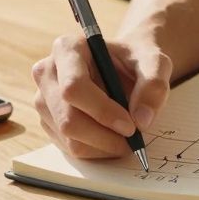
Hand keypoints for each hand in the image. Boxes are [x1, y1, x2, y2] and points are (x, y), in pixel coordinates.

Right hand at [31, 33, 171, 158]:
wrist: (127, 64)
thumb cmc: (137, 58)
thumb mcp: (155, 62)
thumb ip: (153, 86)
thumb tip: (142, 120)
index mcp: (67, 48)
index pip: (74, 87)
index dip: (102, 111)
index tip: (131, 126)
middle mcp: (47, 72)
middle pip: (68, 119)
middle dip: (104, 136)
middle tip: (133, 141)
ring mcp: (43, 99)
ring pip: (68, 138)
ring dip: (102, 146)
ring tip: (126, 139)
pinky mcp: (48, 121)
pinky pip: (69, 147)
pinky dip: (95, 150)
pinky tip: (113, 138)